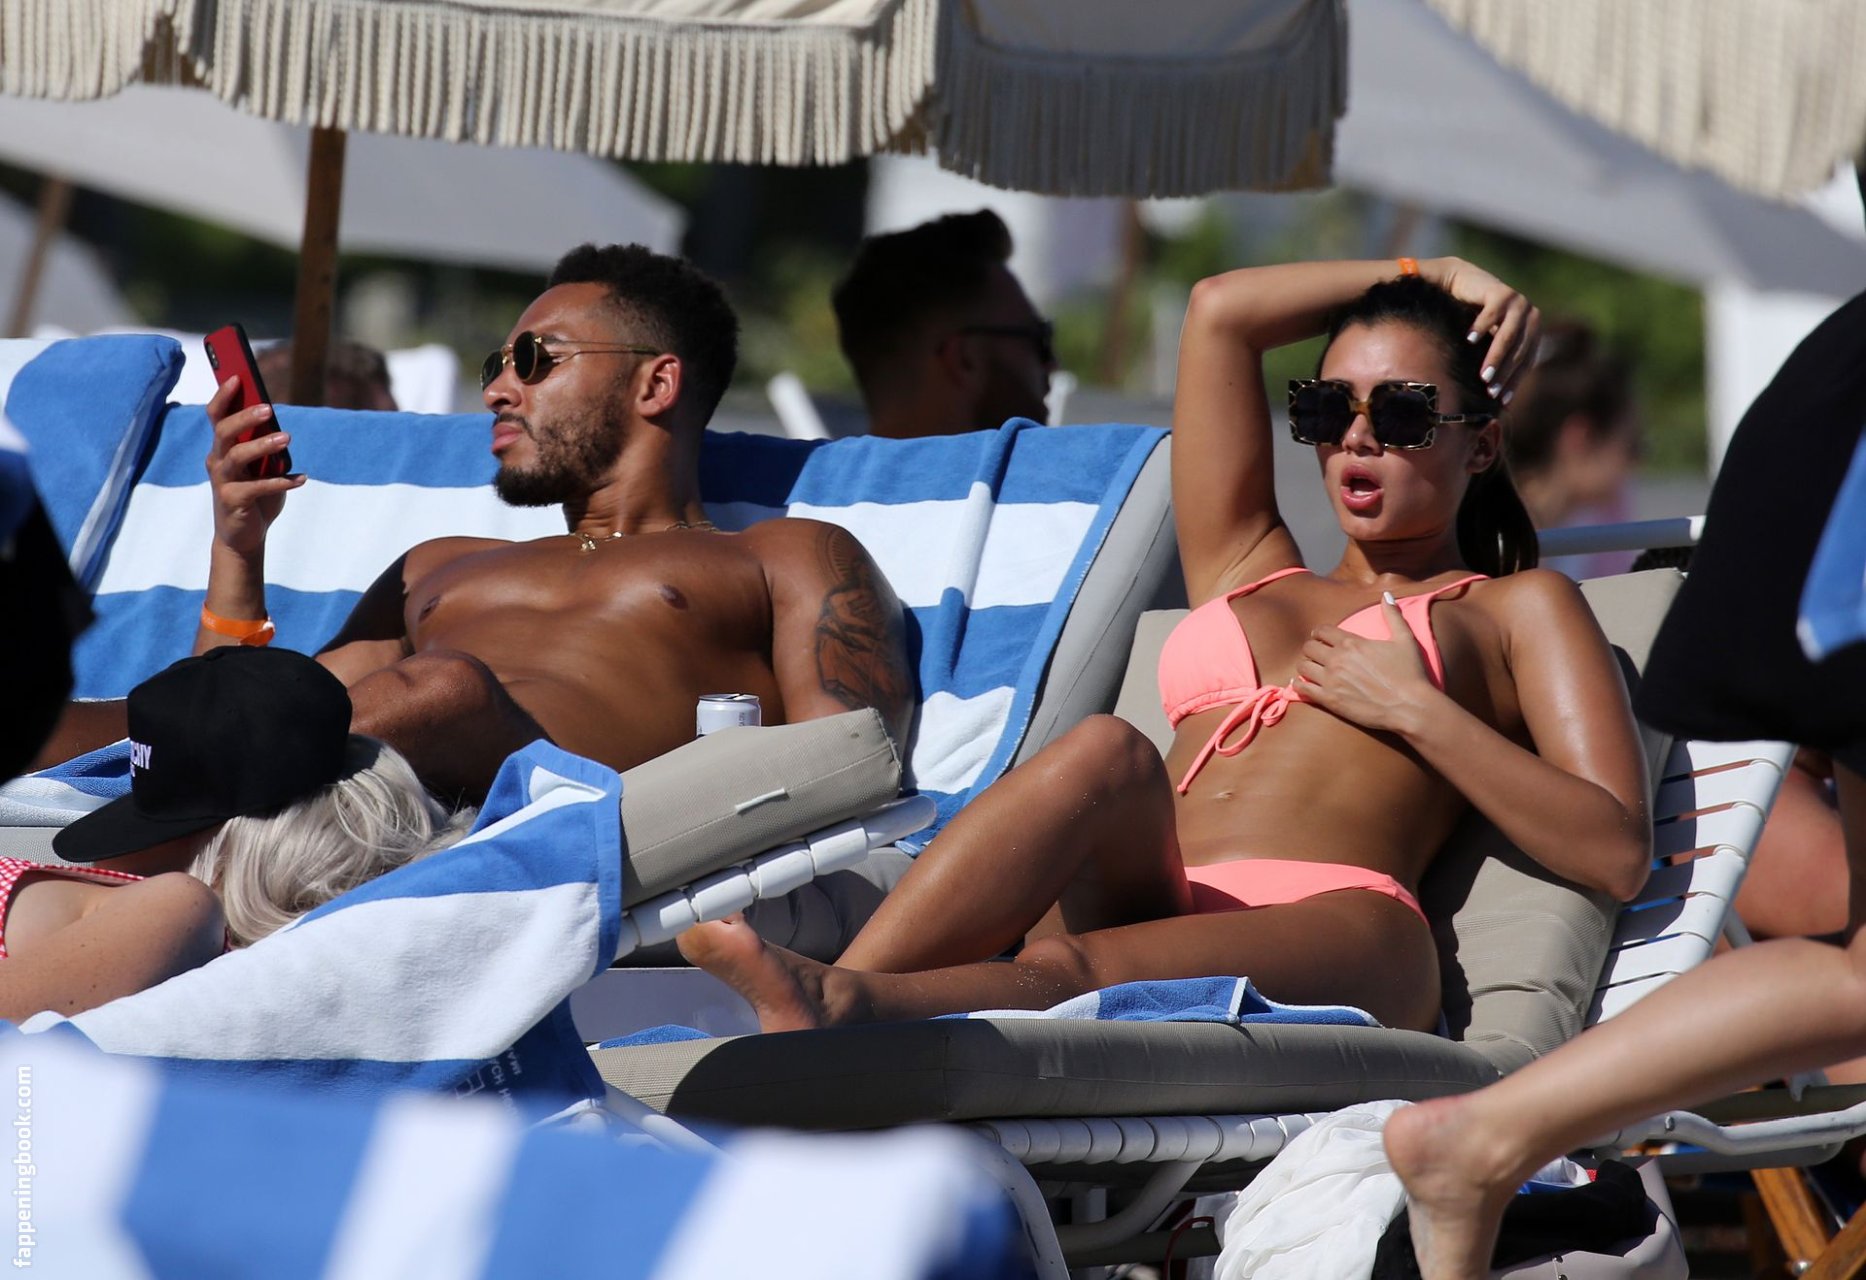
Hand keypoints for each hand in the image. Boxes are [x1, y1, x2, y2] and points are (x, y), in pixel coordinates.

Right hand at [205, 376, 301, 558]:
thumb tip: (278, 427)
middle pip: (223, 431)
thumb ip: (264, 447)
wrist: (243, 537)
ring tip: (287, 438)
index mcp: (222, 447)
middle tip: (269, 408)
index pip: (216, 415)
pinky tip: (301, 479)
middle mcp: (217, 460)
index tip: (237, 376)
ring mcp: (222, 481)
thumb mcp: (261, 467)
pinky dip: (281, 482)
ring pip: (237, 456)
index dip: (223, 395)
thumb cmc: (254, 495)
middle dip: (245, 417)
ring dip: (263, 445)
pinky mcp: (232, 501)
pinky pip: (256, 488)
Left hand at [1293, 595, 1438, 733]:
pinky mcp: (1329, 700)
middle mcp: (1337, 659)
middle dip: (1312, 649)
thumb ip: (1393, 615)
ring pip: (1302, 667)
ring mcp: (1331, 680)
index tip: (1321, 638)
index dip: (1320, 633)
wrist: (1409, 706)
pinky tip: (1305, 685)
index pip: (1322, 631)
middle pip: (1309, 647)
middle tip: (1317, 655)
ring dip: (1306, 666)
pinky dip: (1300, 686)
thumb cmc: (1410, 673)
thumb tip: (1387, 595)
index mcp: (1352, 643)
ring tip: (1313, 670)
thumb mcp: (1405, 639)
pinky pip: (1302, 689)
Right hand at [1425, 258, 1541, 402]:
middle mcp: (1530, 315)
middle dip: (1504, 373)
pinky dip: (1481, 328)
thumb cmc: (1473, 317)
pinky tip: (1468, 340)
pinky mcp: (1501, 291)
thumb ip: (1497, 361)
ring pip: (1508, 335)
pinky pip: (1491, 314)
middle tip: (1490, 390)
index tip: (1501, 400)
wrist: (1461, 283)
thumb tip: (1501, 404)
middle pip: (1519, 350)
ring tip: (1483, 375)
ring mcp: (1518, 301)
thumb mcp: (1489, 341)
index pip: (1526, 360)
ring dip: (1495, 357)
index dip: (1514, 381)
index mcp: (1532, 329)